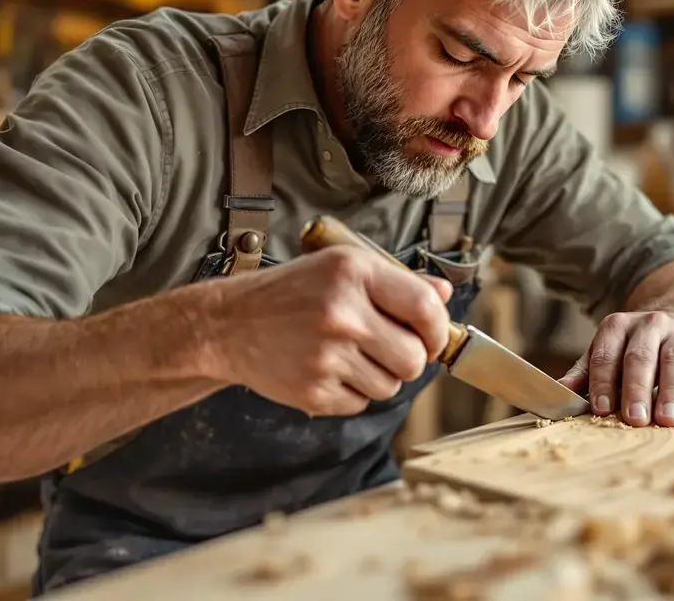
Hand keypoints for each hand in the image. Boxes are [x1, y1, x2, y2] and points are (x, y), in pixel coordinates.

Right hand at [202, 246, 452, 416]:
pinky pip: (360, 404)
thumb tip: (444, 295)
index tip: (433, 338)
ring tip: (351, 356)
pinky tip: (328, 370)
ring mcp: (326, 356)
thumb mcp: (342, 269)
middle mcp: (341, 313)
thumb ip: (397, 282)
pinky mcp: (312, 391)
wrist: (229, 325)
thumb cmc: (293, 293)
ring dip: (380, 377)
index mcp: (354, 273)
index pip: (425, 308)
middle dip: (411, 360)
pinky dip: (352, 393)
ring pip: (390, 386)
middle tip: (389, 350)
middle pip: (414, 358)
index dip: (438, 330)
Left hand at [559, 312, 673, 426]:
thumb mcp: (607, 349)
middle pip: (650, 358)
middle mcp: (656, 325)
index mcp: (622, 326)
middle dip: (645, 390)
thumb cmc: (635, 345)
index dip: (604, 382)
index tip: (601, 410)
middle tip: (641, 421)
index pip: (610, 354)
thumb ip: (585, 372)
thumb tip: (557, 393)